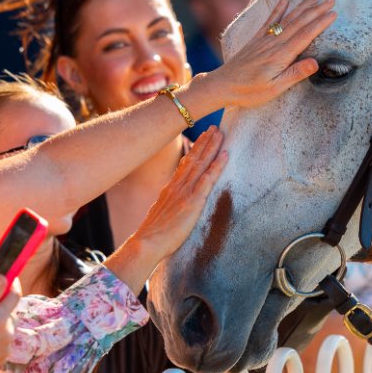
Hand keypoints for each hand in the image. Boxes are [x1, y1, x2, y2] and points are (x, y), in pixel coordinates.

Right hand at [0, 275, 19, 372]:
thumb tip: (4, 278)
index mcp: (0, 320)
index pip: (15, 295)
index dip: (12, 283)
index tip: (8, 276)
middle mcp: (9, 333)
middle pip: (10, 310)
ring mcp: (7, 347)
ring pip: (7, 324)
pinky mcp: (3, 356)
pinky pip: (3, 337)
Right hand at [133, 127, 227, 260]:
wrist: (145, 244)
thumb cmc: (152, 237)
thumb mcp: (159, 215)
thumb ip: (168, 206)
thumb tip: (172, 205)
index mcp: (169, 189)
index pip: (184, 165)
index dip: (194, 150)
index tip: (201, 138)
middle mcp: (177, 186)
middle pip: (193, 159)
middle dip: (204, 142)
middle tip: (214, 128)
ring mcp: (185, 192)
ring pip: (201, 164)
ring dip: (211, 147)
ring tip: (220, 133)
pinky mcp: (193, 202)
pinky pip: (208, 180)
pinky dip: (217, 166)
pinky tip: (225, 155)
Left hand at [207, 0, 336, 108]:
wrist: (222, 85)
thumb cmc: (249, 91)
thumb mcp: (274, 88)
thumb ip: (295, 74)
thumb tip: (316, 62)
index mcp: (281, 55)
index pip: (306, 35)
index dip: (320, 24)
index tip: (333, 13)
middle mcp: (274, 43)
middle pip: (299, 23)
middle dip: (316, 11)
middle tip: (331, 0)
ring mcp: (264, 40)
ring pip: (287, 19)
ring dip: (302, 7)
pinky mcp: (256, 40)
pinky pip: (269, 21)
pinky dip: (278, 10)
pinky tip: (284, 1)